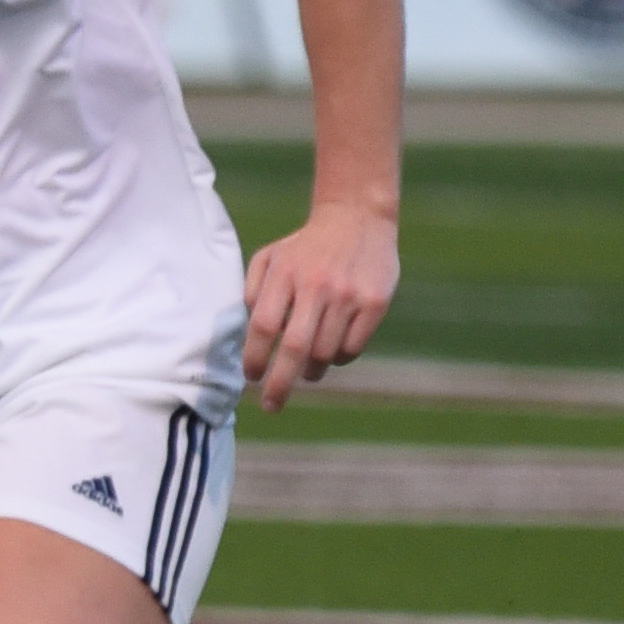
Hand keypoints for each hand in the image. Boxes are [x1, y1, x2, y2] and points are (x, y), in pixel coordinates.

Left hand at [240, 199, 397, 408]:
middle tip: (270, 406)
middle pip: (295, 348)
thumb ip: (253, 292)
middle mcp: (317, 285)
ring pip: (325, 353)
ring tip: (307, 373)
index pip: (264, 325)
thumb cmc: (305, 247)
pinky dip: (339, 358)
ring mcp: (348, 295)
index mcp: (286, 274)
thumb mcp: (270, 257)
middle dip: (280, 384)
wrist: (357, 218)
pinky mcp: (375, 303)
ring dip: (312, 372)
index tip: (251, 378)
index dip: (255, 357)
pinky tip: (333, 350)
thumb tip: (248, 336)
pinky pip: (352, 348)